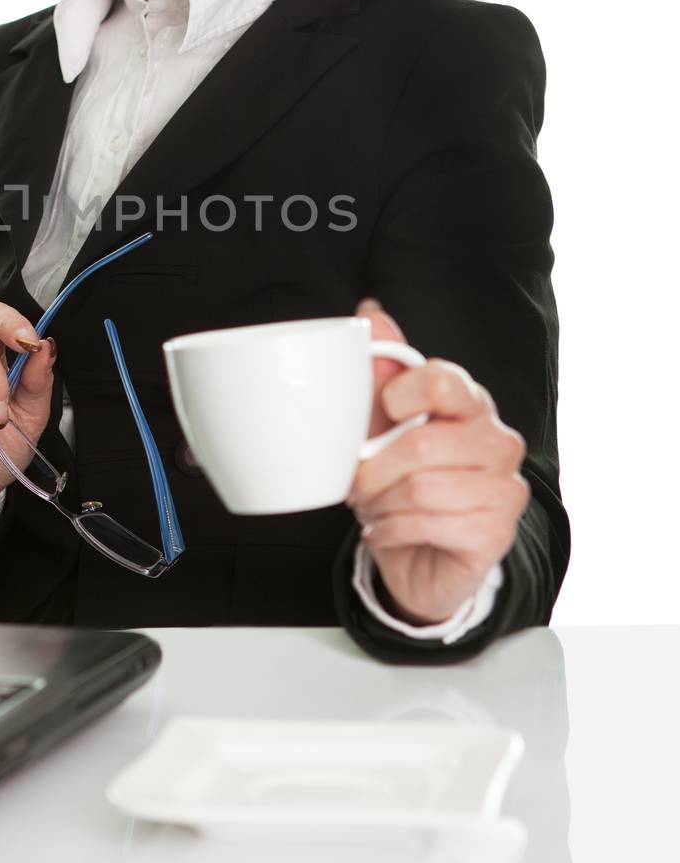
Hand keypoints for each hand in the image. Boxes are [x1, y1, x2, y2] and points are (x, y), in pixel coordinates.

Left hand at [346, 298, 529, 625]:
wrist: (420, 551)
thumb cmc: (402, 476)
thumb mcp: (383, 420)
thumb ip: (382, 366)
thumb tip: (370, 311)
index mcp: (472, 402)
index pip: (442, 381)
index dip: (398, 395)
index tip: (381, 412)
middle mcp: (499, 440)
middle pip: (422, 444)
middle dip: (373, 470)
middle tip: (357, 482)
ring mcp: (506, 488)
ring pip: (422, 488)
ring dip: (380, 503)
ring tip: (372, 506)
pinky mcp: (497, 532)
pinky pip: (430, 525)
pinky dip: (391, 530)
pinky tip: (386, 530)